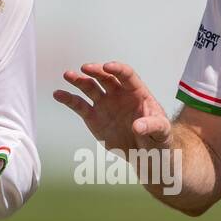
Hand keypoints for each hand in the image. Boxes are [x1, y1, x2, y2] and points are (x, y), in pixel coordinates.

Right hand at [52, 61, 171, 155]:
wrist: (145, 153)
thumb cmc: (158, 137)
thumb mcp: (162, 131)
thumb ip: (152, 126)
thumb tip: (137, 126)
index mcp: (137, 92)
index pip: (126, 75)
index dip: (117, 69)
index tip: (107, 67)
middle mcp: (118, 94)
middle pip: (105, 77)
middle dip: (95, 71)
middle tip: (85, 68)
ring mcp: (104, 104)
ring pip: (90, 87)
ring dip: (78, 80)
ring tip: (67, 75)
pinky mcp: (93, 117)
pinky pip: (79, 105)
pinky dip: (68, 99)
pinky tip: (58, 94)